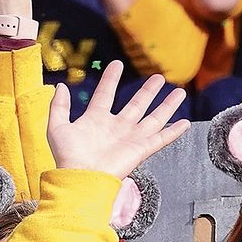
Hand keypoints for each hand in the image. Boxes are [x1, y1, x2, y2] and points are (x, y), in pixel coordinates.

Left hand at [47, 61, 189, 179]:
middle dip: (148, 91)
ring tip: (179, 91)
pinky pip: (161, 138)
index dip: (110, 79)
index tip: (117, 64)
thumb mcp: (57, 127)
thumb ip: (58, 106)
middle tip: (158, 78)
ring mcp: (130, 138)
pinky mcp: (141, 149)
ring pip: (154, 118)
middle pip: (136, 104)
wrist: (81, 177)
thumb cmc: (68, 156)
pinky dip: (174, 131)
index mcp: (96, 120)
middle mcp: (116, 128)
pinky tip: (185, 123)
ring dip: (167, 105)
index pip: (105, 94)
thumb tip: (61, 86)